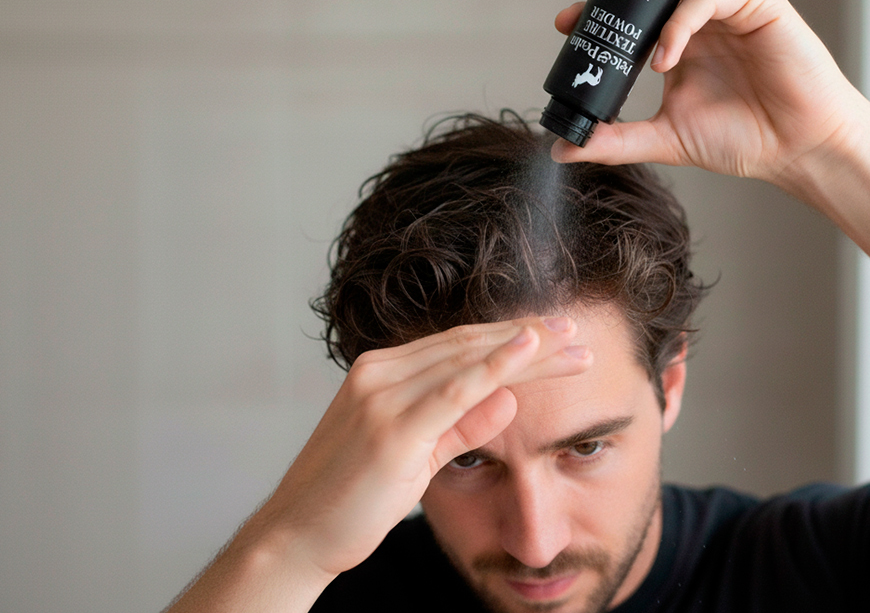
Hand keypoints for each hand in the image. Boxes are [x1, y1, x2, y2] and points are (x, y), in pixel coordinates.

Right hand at [248, 317, 590, 578]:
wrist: (294, 538)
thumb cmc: (350, 501)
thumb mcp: (415, 457)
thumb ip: (459, 426)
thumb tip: (508, 400)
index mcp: (380, 373)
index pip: (457, 346)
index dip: (507, 339)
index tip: (551, 338)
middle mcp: (378, 374)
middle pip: (468, 345)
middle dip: (527, 337)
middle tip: (575, 330)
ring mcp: (382, 397)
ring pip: (468, 359)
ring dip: (525, 348)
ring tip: (571, 341)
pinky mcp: (391, 429)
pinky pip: (454, 389)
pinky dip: (496, 366)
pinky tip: (529, 350)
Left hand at [550, 0, 869, 188]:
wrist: (796, 151)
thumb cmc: (744, 139)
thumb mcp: (665, 138)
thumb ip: (616, 140)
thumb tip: (562, 148)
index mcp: (679, 35)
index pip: (633, 0)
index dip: (597, 1)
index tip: (565, 22)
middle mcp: (702, 11)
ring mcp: (731, 3)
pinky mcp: (761, 4)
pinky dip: (679, 21)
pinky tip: (663, 57)